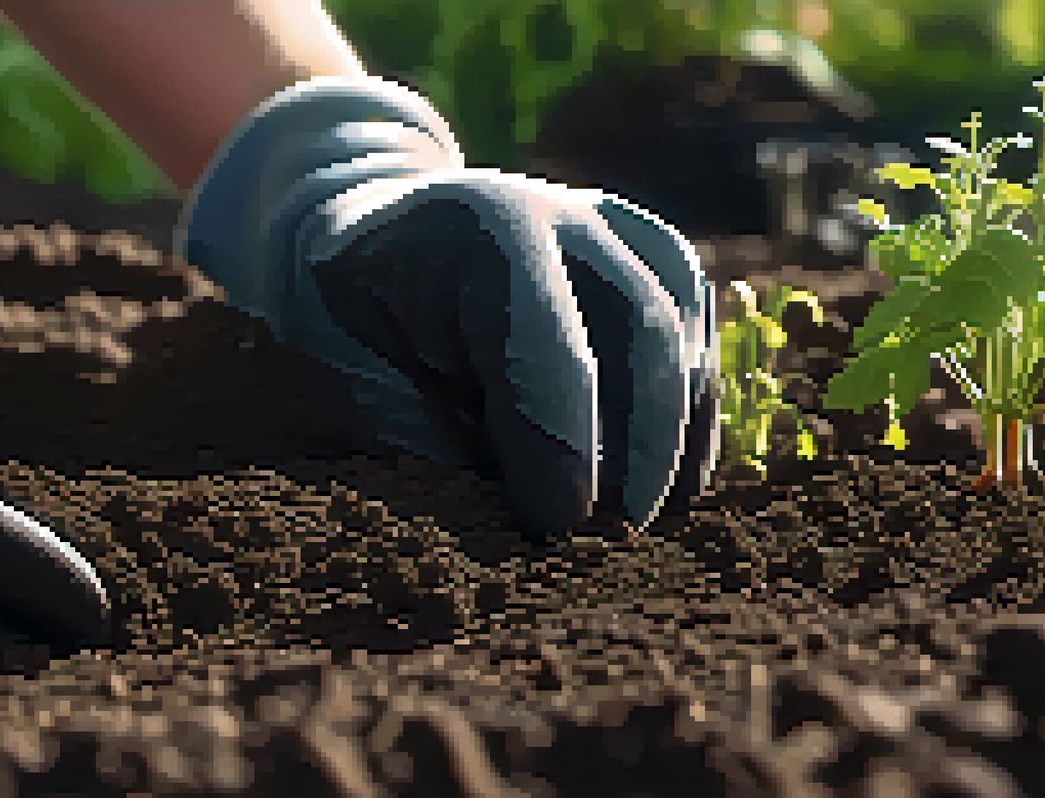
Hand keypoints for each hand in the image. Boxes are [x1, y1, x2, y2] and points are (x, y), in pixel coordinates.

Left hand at [178, 75, 719, 540]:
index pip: (545, 346)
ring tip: (643, 522)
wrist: (370, 232)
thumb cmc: (350, 316)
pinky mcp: (651, 255)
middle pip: (638, 330)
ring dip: (673, 436)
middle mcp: (561, 215)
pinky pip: (694, 332)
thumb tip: (515, 516)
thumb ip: (422, 434)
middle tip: (617, 537)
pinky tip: (670, 482)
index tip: (558, 527)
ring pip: (679, 330)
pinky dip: (690, 410)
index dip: (561, 446)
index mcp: (476, 234)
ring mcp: (615, 229)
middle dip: (638, 446)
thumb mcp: (352, 372)